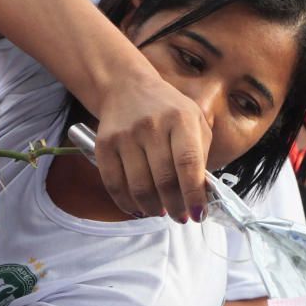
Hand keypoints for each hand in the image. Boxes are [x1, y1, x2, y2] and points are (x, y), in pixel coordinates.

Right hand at [94, 73, 211, 221]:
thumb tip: (202, 194)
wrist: (126, 88)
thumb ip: (201, 154)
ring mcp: (125, 135)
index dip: (193, 194)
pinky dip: (126, 203)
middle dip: (174, 206)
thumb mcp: (194, 121)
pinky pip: (113, 184)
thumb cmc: (167, 110)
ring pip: (138, 186)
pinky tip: (137, 208)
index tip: (198, 214)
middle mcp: (151, 125)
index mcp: (180, 119)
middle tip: (180, 217)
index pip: (188, 163)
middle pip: (163, 180)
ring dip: (151, 208)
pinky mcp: (103, 145)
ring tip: (159, 212)